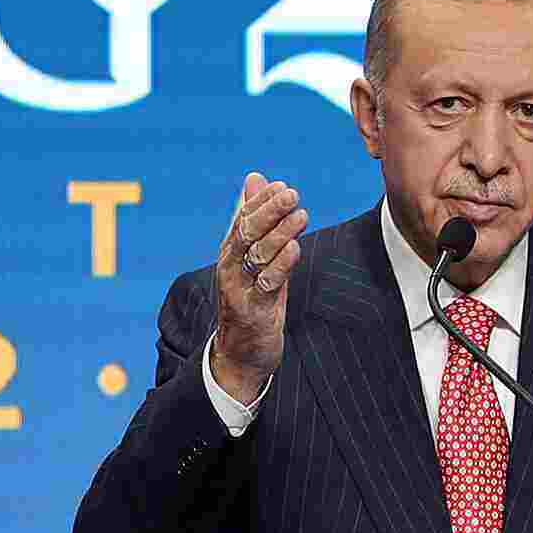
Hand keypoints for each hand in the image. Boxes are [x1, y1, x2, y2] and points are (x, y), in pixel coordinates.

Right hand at [210, 171, 306, 401]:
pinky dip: (281, 265)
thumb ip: (257, 220)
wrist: (241, 354)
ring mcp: (239, 289)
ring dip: (280, 233)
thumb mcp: (255, 258)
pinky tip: (295, 248)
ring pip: (258, 255)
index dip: (262, 201)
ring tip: (301, 215)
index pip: (243, 218)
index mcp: (230, 252)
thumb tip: (255, 178)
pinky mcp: (253, 310)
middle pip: (246, 232)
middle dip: (269, 210)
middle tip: (292, 194)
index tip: (282, 185)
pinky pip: (266, 284)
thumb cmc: (252, 300)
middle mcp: (230, 268)